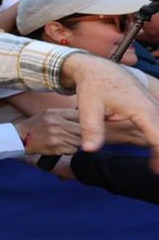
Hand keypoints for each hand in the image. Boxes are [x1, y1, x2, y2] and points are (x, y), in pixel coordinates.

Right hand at [13, 109, 83, 155]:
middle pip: (82, 130)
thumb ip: (66, 115)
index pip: (80, 116)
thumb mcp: (49, 114)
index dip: (86, 122)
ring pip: (80, 141)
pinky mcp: (56, 147)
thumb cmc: (36, 126)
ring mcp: (57, 136)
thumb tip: (85, 119)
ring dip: (78, 143)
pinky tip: (63, 146)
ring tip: (69, 140)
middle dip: (84, 134)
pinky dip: (71, 149)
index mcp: (55, 113)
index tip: (87, 125)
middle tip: (81, 135)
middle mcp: (57, 123)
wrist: (20, 138)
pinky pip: (73, 149)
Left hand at [60, 54, 158, 171]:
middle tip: (155, 171)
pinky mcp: (151, 110)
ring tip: (155, 167)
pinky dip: (157, 140)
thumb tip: (89, 150)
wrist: (98, 67)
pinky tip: (154, 157)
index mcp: (142, 110)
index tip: (155, 171)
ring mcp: (155, 108)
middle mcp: (154, 109)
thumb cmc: (93, 85)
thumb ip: (91, 129)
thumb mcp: (88, 106)